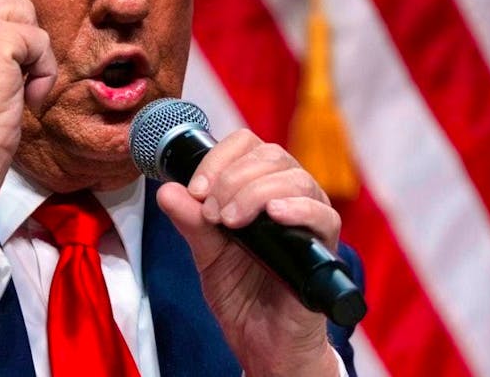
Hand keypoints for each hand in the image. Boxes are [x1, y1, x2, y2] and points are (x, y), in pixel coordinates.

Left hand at [156, 129, 341, 376]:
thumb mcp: (206, 254)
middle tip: (211, 213)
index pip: (247, 146)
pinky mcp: (323, 250)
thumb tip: (166, 190)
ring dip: (254, 192)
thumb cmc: (241, 295)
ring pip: (295, 178)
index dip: (219, 158)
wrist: (261, 343)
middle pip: (271, 156)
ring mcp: (309, 222)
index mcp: (259, 191)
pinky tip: (274, 215)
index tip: (196, 189)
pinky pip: (324, 216)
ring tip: (230, 222)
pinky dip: (298, 209)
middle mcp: (288, 198)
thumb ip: (190, 222)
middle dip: (232, 177)